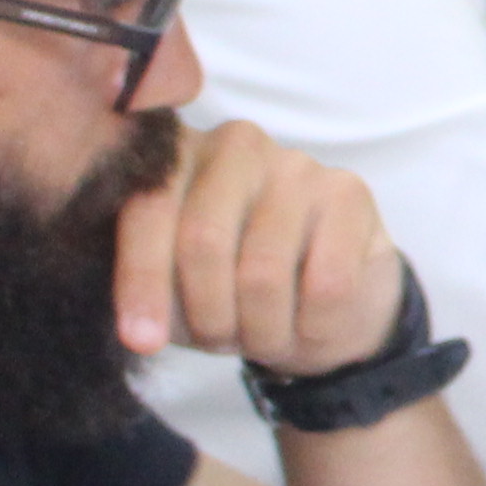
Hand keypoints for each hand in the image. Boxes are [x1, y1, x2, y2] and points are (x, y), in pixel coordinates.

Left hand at [116, 118, 403, 371]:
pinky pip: (325, 284)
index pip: (148, 212)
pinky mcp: (349, 193)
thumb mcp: (174, 296)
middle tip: (220, 342)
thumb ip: (145, 289)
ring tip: (266, 337)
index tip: (142, 340)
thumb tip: (136, 329)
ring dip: (262, 330)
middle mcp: (233, 144)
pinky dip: (312, 325)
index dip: (142, 281)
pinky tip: (312, 322)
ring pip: (263, 271)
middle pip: (204, 240)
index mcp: (175, 158)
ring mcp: (296, 164)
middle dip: (209, 314)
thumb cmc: (231, 294)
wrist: (320, 310)